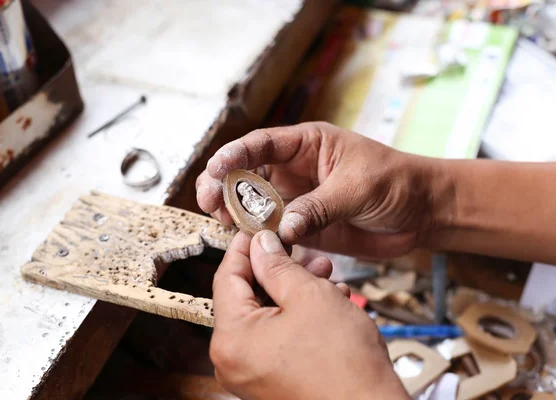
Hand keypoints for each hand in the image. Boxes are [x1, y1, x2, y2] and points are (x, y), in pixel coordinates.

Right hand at [196, 122, 437, 257]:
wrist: (422, 212)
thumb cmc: (396, 182)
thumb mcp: (358, 187)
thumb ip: (319, 206)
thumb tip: (282, 229)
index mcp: (307, 145)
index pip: (263, 144)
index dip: (235, 154)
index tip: (217, 168)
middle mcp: (294, 170)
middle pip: (247, 174)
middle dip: (223, 185)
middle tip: (209, 201)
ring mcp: (296, 199)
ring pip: (253, 204)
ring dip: (234, 213)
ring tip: (222, 222)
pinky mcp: (303, 227)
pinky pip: (272, 232)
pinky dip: (257, 238)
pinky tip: (247, 243)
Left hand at [211, 230, 408, 399]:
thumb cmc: (343, 363)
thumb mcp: (308, 296)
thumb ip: (276, 265)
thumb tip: (260, 245)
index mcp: (231, 339)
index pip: (226, 278)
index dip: (244, 248)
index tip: (258, 230)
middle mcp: (232, 360)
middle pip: (246, 298)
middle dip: (277, 270)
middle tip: (300, 251)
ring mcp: (250, 374)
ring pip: (265, 316)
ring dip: (292, 291)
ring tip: (324, 276)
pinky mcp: (270, 381)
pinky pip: (275, 337)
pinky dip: (296, 317)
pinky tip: (326, 302)